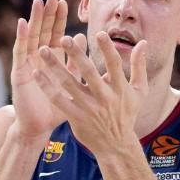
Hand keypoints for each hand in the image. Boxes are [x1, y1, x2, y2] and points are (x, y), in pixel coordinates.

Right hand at [9, 0, 70, 140]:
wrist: (38, 127)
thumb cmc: (57, 107)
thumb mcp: (72, 83)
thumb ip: (78, 62)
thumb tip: (84, 37)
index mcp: (52, 60)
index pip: (56, 34)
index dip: (59, 19)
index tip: (65, 2)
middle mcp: (38, 58)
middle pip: (43, 31)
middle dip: (47, 14)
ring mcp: (27, 64)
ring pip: (31, 37)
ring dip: (34, 20)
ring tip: (38, 2)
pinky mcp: (18, 72)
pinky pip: (20, 52)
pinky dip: (21, 37)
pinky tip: (22, 23)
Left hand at [31, 32, 148, 152]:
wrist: (116, 145)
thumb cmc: (127, 113)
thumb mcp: (140, 91)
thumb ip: (139, 66)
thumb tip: (143, 42)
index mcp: (120, 88)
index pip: (114, 65)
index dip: (107, 49)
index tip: (99, 33)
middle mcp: (104, 97)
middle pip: (89, 73)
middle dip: (76, 55)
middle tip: (63, 38)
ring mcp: (89, 108)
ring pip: (69, 84)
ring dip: (55, 67)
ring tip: (42, 50)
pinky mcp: (75, 117)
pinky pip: (58, 100)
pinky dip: (47, 87)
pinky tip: (36, 73)